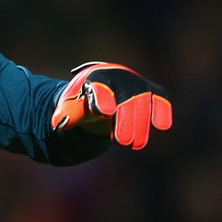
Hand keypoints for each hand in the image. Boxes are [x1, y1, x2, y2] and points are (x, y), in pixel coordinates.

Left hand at [51, 61, 172, 149]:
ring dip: (140, 124)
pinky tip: (159, 127)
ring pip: (144, 101)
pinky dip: (161, 112)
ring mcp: (137, 83)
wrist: (103, 90)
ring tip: (133, 144)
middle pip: (125, 98)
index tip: (104, 113)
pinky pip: (160, 100)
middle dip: (125, 121)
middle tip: (122, 142)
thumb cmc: (84, 99)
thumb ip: (67, 113)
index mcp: (95, 77)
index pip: (99, 87)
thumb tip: (59, 123)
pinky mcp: (153, 91)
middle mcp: (118, 76)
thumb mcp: (71, 106)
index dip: (102, 99)